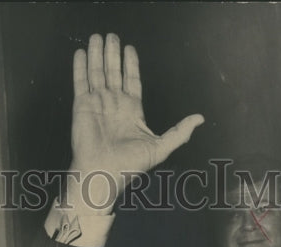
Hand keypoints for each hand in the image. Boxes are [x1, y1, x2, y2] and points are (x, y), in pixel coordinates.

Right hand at [68, 34, 203, 208]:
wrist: (102, 174)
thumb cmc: (129, 166)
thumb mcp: (161, 147)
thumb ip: (180, 132)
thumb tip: (200, 119)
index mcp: (132, 111)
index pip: (132, 80)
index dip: (130, 64)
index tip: (129, 48)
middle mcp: (114, 104)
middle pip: (114, 72)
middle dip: (113, 54)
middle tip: (112, 36)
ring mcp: (97, 104)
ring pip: (97, 72)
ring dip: (97, 54)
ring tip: (98, 37)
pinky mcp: (82, 106)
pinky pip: (81, 81)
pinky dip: (80, 66)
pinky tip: (82, 52)